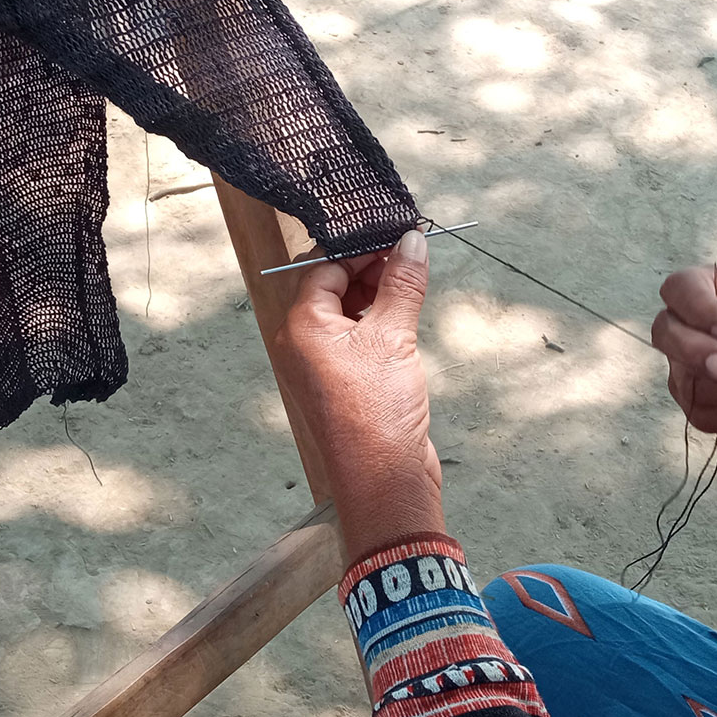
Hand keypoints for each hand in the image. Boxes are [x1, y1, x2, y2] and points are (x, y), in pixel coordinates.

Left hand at [275, 230, 442, 562]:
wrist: (384, 480)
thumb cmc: (376, 412)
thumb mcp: (393, 336)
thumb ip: (401, 284)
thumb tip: (411, 241)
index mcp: (301, 326)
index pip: (324, 267)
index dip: (360, 248)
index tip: (397, 237)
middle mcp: (304, 344)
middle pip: (334, 287)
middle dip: (371, 269)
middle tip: (411, 255)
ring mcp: (324, 366)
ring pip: (349, 313)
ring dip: (379, 295)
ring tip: (414, 283)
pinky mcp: (347, 383)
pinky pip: (360, 339)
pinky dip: (381, 323)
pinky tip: (408, 316)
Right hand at [651, 265, 716, 433]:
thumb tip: (716, 338)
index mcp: (712, 289)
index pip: (677, 289)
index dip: (693, 307)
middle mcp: (694, 324)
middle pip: (665, 335)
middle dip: (699, 355)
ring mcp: (694, 363)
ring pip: (683, 382)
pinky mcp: (704, 398)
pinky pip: (698, 414)